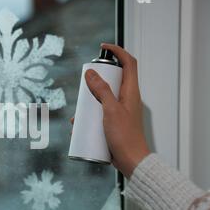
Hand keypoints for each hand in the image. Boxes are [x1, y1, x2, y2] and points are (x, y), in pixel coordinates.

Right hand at [71, 43, 149, 177]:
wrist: (132, 161)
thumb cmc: (124, 136)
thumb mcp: (110, 110)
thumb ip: (101, 90)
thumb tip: (90, 72)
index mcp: (131, 91)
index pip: (129, 63)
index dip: (118, 51)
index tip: (103, 48)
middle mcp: (127, 98)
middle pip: (113, 79)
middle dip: (96, 79)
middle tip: (85, 82)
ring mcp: (120, 111)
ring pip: (103, 98)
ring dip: (90, 100)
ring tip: (79, 109)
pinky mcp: (114, 123)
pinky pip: (100, 113)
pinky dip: (89, 116)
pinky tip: (77, 126)